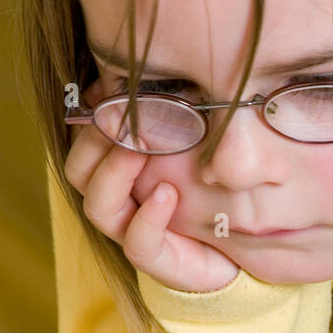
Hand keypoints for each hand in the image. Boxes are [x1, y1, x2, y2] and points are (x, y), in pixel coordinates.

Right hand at [64, 79, 239, 292]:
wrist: (252, 243)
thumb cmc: (220, 187)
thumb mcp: (201, 143)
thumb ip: (179, 114)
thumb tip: (166, 70)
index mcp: (121, 172)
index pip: (84, 142)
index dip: (87, 117)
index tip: (103, 90)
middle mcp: (121, 203)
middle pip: (79, 172)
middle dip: (95, 142)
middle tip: (121, 117)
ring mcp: (136, 233)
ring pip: (98, 207)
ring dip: (114, 174)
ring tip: (139, 149)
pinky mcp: (161, 263)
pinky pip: (138, 244)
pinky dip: (148, 218)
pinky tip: (167, 194)